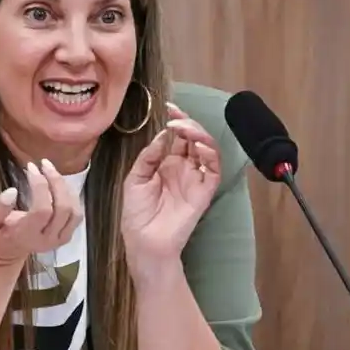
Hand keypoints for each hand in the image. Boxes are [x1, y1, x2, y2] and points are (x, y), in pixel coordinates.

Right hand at [0, 159, 81, 266]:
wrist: (4, 255)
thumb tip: (12, 191)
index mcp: (25, 236)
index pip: (42, 210)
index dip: (40, 186)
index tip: (30, 168)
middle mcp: (46, 240)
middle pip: (62, 208)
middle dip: (55, 181)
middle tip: (44, 164)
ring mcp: (59, 240)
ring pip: (74, 211)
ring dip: (65, 187)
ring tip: (51, 172)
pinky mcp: (66, 236)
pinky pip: (77, 215)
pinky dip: (71, 196)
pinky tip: (58, 184)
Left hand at [121, 102, 220, 278]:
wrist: (144, 241)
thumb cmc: (137, 213)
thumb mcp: (136, 178)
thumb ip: (149, 156)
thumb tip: (162, 135)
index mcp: (166, 164)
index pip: (177, 138)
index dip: (176, 121)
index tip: (169, 108)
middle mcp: (183, 169)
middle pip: (193, 139)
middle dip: (187, 124)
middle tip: (176, 118)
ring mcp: (195, 179)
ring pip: (207, 150)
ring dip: (199, 135)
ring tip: (184, 128)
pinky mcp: (204, 192)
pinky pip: (213, 170)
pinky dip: (209, 154)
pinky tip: (197, 146)